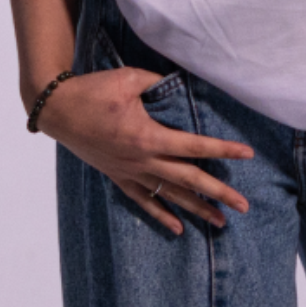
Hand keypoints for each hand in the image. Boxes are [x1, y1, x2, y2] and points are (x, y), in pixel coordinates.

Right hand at [35, 66, 254, 236]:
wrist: (58, 109)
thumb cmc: (94, 90)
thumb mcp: (129, 78)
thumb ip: (159, 82)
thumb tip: (182, 84)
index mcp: (148, 135)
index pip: (195, 146)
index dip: (223, 150)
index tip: (247, 154)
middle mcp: (142, 160)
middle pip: (188, 180)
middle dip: (218, 193)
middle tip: (244, 205)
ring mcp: (129, 172)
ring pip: (169, 195)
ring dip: (196, 209)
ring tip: (220, 222)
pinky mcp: (118, 176)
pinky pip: (144, 200)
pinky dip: (162, 214)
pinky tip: (178, 228)